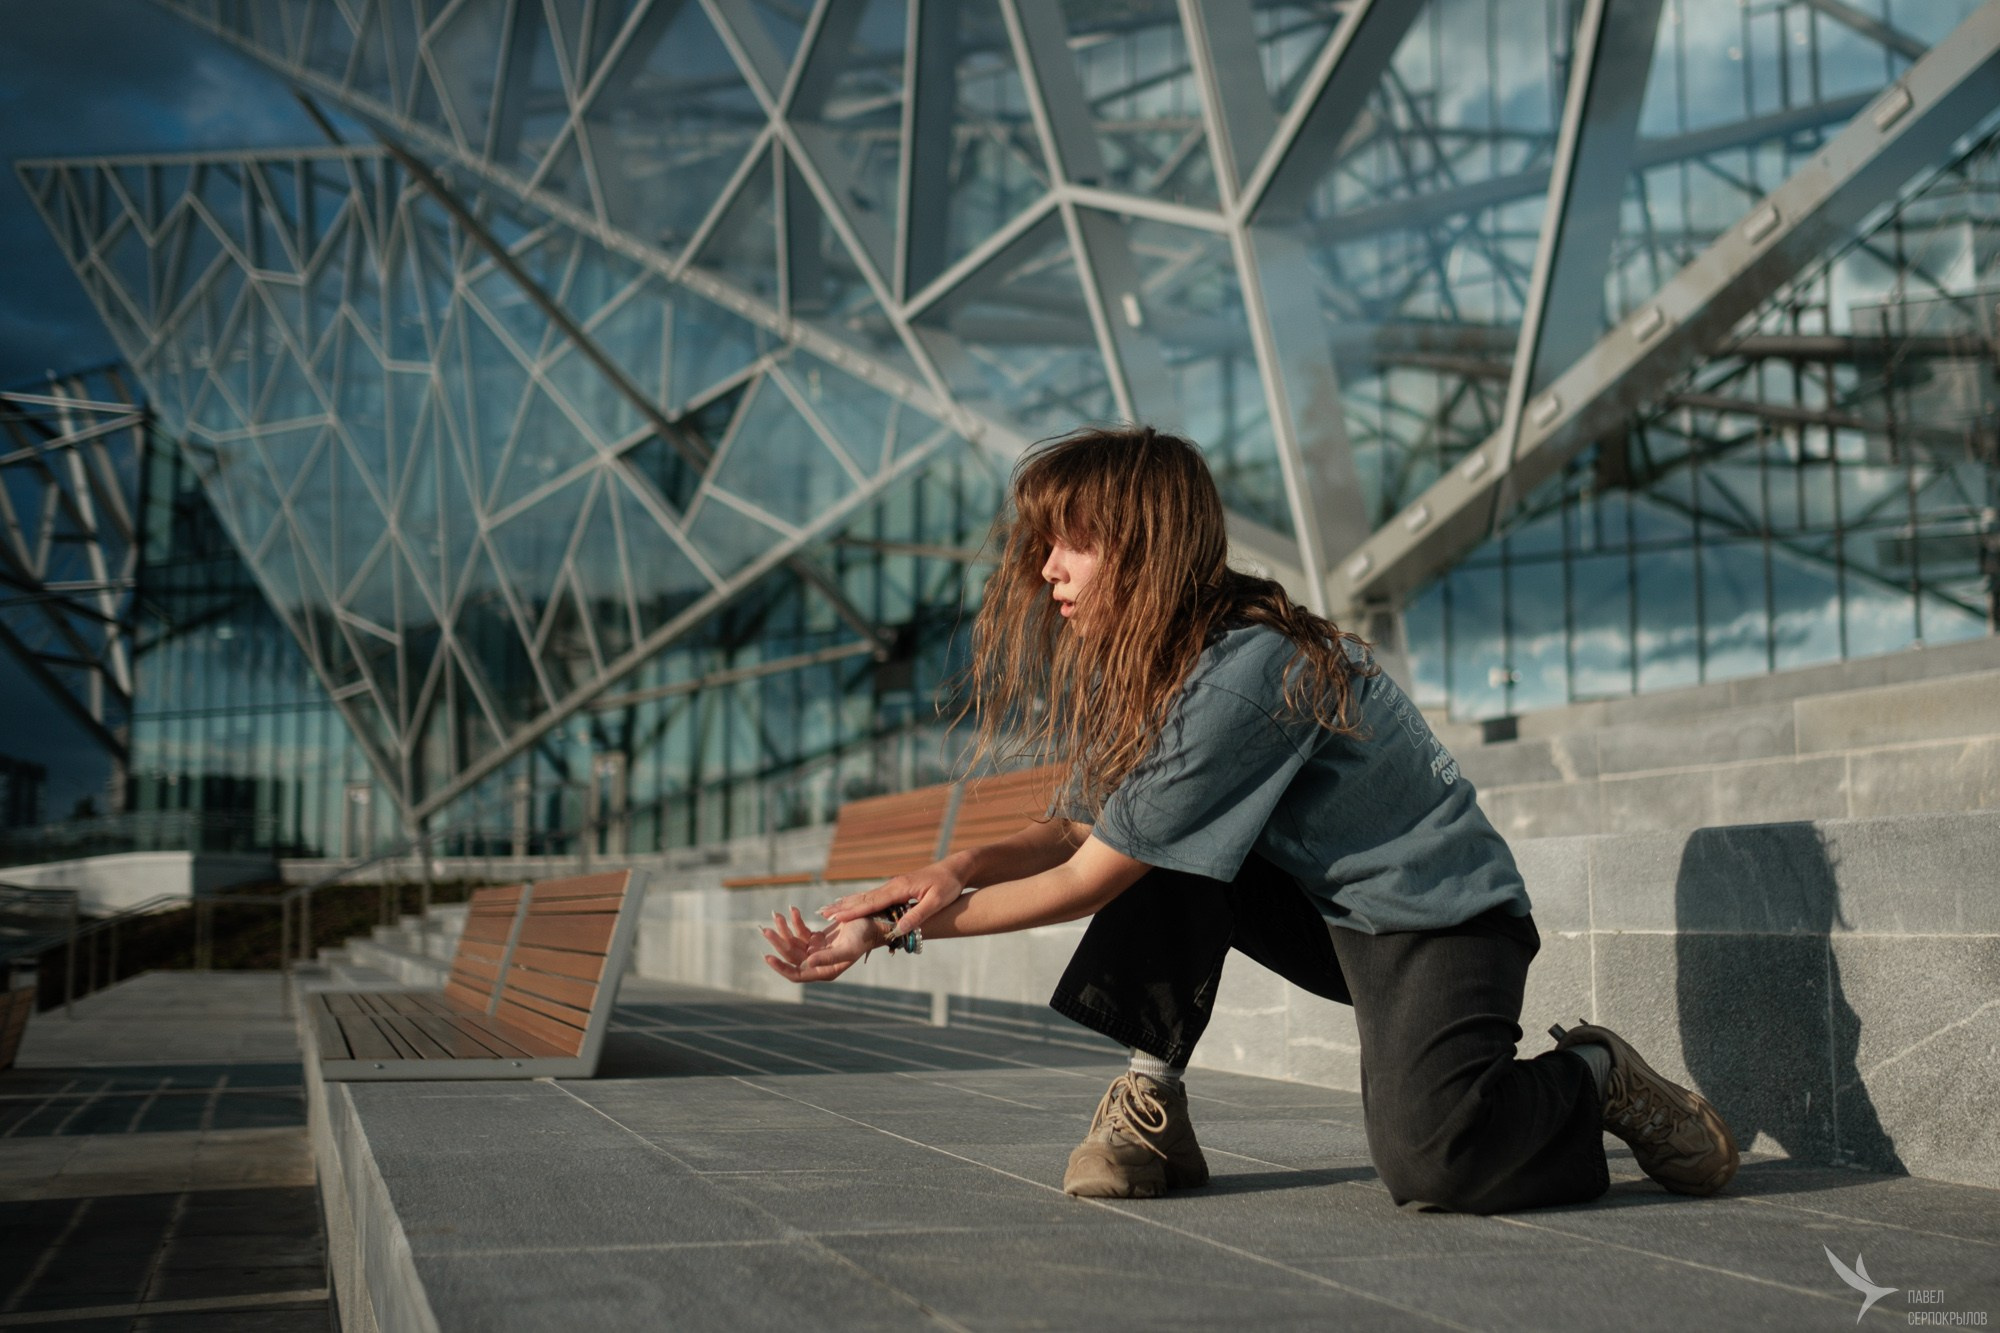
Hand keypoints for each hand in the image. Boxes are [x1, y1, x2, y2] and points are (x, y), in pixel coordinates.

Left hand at [761, 907, 885, 983]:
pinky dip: (795, 921)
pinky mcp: (817, 938)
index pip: (797, 974)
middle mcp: (818, 963)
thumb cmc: (864, 937)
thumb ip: (828, 958)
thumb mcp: (848, 948)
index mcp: (825, 971)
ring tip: (777, 915)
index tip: (768, 957)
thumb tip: (809, 963)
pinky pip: (801, 931)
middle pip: (791, 955)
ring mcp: (816, 950)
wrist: (873, 923)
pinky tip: (793, 910)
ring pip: (793, 942)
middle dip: (779, 942)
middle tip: (767, 930)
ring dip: (784, 929)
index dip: (782, 968)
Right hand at [819, 859, 967, 937]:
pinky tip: (851, 903)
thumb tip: (899, 929)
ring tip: (829, 909)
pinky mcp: (896, 888)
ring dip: (847, 903)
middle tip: (822, 914)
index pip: (872, 902)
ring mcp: (893, 886)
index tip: (836, 918)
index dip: (853, 911)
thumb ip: (918, 915)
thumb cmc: (948, 886)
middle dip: (843, 907)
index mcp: (899, 889)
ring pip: (865, 896)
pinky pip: (873, 896)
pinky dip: (858, 900)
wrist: (954, 869)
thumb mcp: (936, 902)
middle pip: (863, 898)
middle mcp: (892, 886)